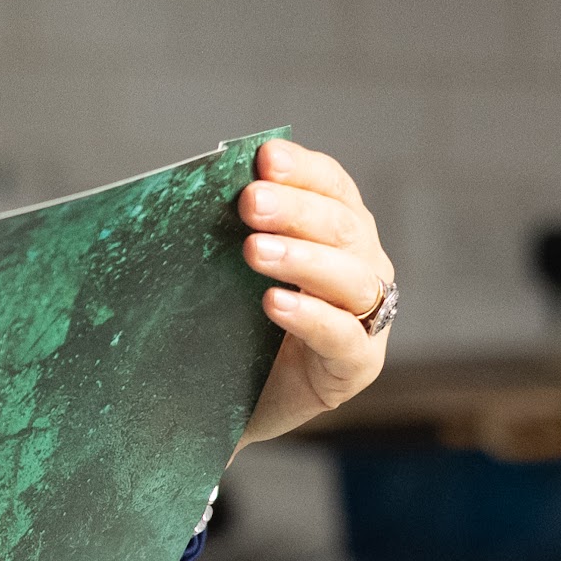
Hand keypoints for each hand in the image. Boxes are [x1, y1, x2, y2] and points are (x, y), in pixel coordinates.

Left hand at [236, 139, 394, 446]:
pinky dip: (311, 317)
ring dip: (302, 258)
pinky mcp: (358, 364)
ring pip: (351, 277)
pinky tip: (274, 303)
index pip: (331, 186)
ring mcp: (367, 316)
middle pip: (341, 226)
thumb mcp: (228, 270)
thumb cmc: (233, 322)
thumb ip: (230, 230)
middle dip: (294, 209)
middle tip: (249, 202)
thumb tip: (193, 185)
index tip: (264, 158)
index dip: (302, 170)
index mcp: (336, 229)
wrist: (230, 403)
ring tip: (254, 251)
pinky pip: (344, 337)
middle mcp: (363, 264)